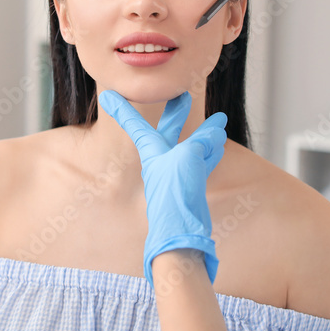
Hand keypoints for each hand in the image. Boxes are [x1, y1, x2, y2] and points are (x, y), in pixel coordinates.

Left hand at [98, 91, 227, 286]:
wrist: (180, 235)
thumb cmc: (176, 195)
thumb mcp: (188, 157)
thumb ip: (202, 140)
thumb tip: (216, 132)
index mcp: (152, 152)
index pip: (135, 124)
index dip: (122, 108)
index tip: (109, 95)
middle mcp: (162, 161)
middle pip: (168, 130)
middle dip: (176, 113)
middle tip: (182, 95)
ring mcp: (176, 175)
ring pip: (189, 146)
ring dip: (202, 133)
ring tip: (218, 119)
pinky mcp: (189, 188)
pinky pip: (202, 163)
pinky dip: (211, 152)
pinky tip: (220, 146)